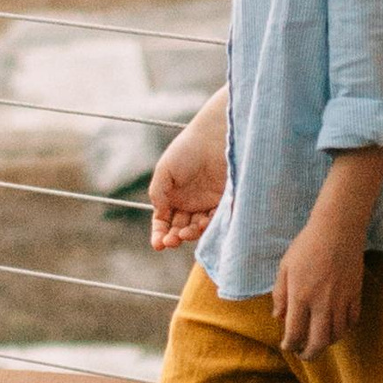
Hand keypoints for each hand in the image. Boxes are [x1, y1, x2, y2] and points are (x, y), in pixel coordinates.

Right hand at [147, 97, 227, 253]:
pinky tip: (202, 224)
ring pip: (196, 228)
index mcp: (172, 195)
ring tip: (187, 232)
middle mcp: (189, 202)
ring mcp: (206, 203)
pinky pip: (215, 221)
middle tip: (173, 240)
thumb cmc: (187, 150)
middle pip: (179, 228)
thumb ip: (158, 194)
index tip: (158, 245)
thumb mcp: (165, 171)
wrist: (216, 137)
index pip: (163, 221)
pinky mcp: (224, 202)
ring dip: (190, 234)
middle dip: (174, 237)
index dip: (159, 234)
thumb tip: (159, 214)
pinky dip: (208, 227)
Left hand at [272, 202, 368, 357]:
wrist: (337, 230)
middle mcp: (322, 303)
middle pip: (318, 342)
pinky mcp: (355, 295)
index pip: (295, 333)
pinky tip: (336, 327)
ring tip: (318, 341)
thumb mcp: (285, 267)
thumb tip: (278, 317)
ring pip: (337, 334)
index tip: (287, 346)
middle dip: (309, 354)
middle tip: (303, 354)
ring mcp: (341, 300)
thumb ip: (280, 294)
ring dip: (326, 343)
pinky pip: (352, 321)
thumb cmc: (307, 245)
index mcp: (301, 296)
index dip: (290, 345)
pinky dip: (344, 329)